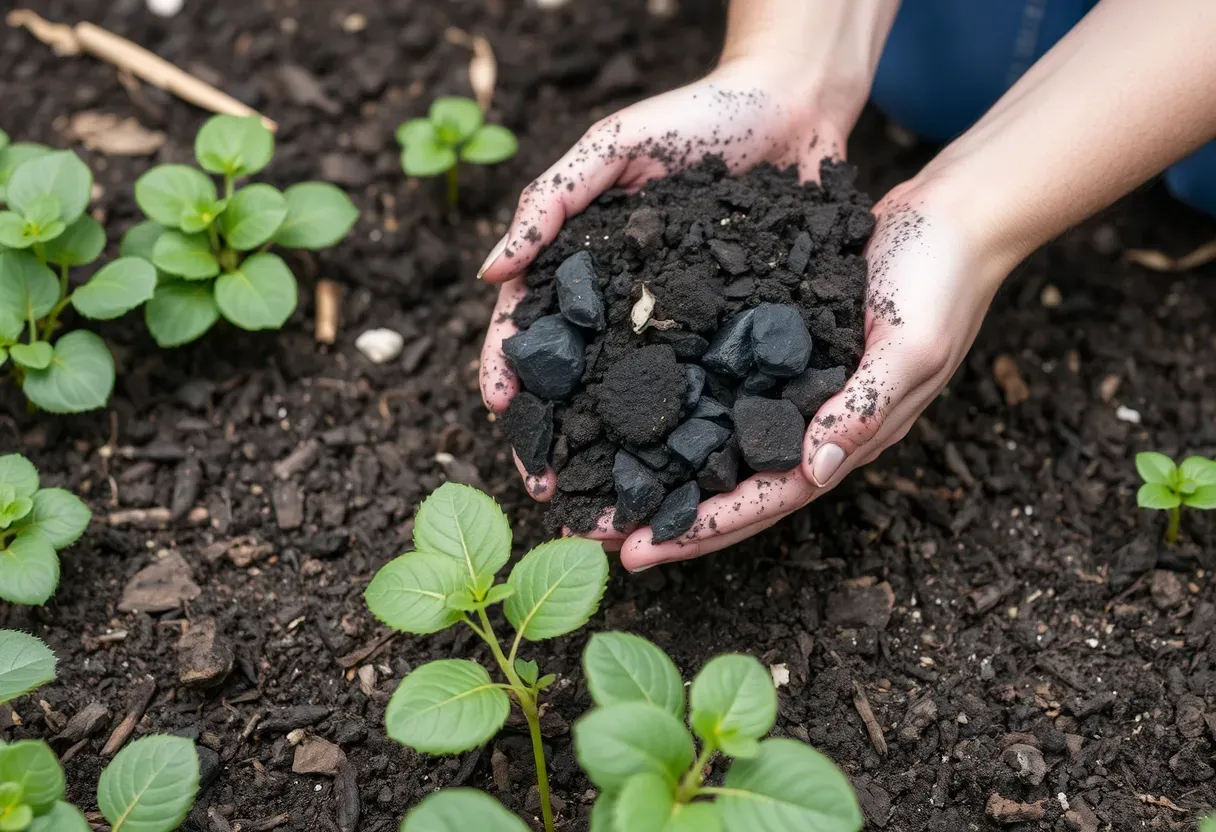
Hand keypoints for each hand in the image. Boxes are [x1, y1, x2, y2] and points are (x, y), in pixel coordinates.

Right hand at [480, 55, 857, 497]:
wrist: (797, 107)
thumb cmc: (698, 118)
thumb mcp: (614, 147)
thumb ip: (551, 200)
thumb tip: (488, 275)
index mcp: (587, 265)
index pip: (532, 328)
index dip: (508, 371)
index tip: (499, 413)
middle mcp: (629, 306)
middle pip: (578, 384)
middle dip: (555, 439)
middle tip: (547, 490)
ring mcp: (683, 325)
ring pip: (639, 403)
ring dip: (617, 458)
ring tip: (607, 504)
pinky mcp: (737, 335)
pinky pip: (708, 392)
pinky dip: (689, 438)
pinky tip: (682, 477)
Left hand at [618, 177, 1013, 569]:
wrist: (954, 218)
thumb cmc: (943, 281)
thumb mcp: (912, 347)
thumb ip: (866, 408)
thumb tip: (816, 470)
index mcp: (848, 435)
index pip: (766, 499)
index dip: (703, 527)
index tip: (639, 549)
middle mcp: (816, 425)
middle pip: (733, 488)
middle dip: (668, 518)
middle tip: (595, 534)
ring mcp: (799, 391)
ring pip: (722, 448)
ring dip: (666, 473)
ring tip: (602, 487)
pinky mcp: (783, 352)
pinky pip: (724, 394)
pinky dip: (682, 412)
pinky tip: (636, 412)